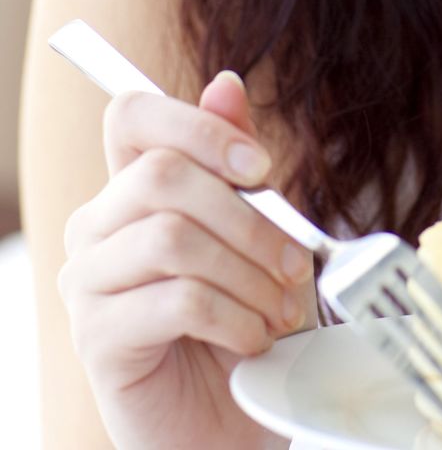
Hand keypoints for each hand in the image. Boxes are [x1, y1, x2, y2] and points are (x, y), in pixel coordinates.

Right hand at [57, 72, 314, 448]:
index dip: (197, 126)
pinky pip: (175, 299)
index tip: (260, 165)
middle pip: (161, 174)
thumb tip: (226, 84)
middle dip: (247, 216)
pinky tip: (254, 338)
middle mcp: (99, 226)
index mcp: (136, 188)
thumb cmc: (246, 317)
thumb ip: (237, 162)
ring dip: (248, 271)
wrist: (236, 422)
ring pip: (171, 236)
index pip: (131, 116)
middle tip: (293, 260)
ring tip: (281, 309)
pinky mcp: (98, 338)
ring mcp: (89, 282)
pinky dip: (234, 315)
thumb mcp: (259, 234)